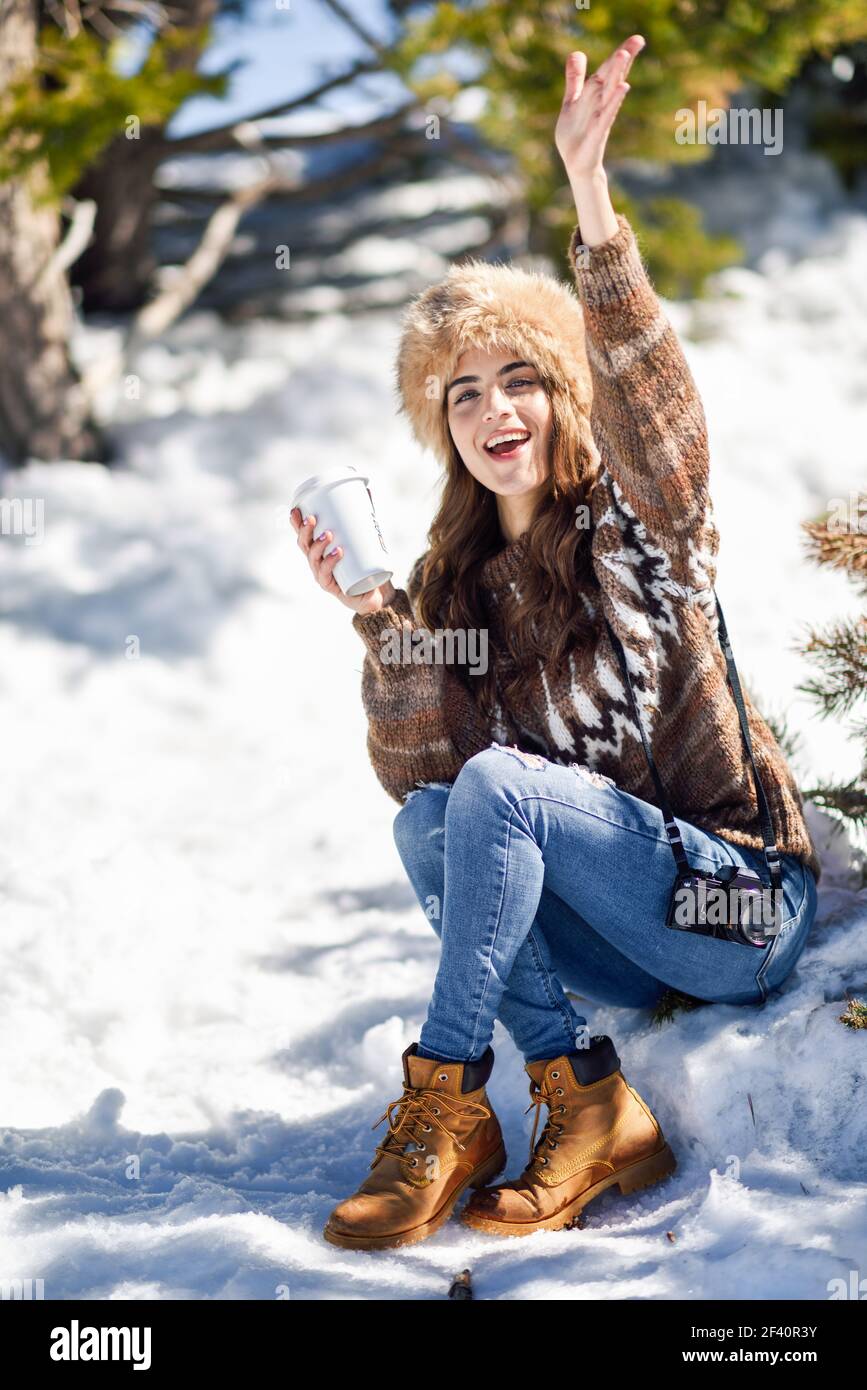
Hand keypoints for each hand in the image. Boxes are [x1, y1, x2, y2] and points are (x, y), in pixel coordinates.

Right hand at [290, 507, 396, 615]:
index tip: (295, 509)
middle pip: (304, 545)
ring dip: (318, 545)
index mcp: (318, 549)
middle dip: (304, 531)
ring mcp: (322, 575)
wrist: (373, 592)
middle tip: (312, 518)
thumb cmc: (364, 562)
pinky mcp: (333, 587)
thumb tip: (367, 491)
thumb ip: (364, 515)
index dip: (296, 523)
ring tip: (328, 534)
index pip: (303, 535)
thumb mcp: (363, 537)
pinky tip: (337, 552)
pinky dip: (331, 563)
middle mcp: (316, 562)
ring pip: (314, 558)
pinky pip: (327, 574)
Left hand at [555, 35, 643, 181]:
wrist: (575, 163)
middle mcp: (601, 103)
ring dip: (617, 73)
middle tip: (638, 40)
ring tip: (624, 54)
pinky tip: (624, 87)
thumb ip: (575, 79)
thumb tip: (577, 52)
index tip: (637, 39)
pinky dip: (615, 101)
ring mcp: (601, 117)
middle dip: (623, 59)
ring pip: (610, 92)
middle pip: (612, 77)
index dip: (621, 54)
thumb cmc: (575, 133)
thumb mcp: (571, 101)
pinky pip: (607, 114)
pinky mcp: (598, 132)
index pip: (608, 70)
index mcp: (595, 94)